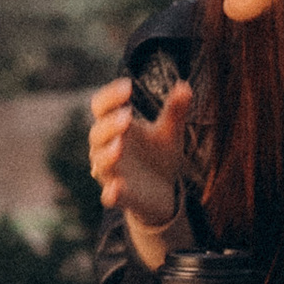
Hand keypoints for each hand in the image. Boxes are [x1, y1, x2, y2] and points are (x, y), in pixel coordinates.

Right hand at [88, 72, 192, 269]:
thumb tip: (185, 85)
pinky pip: (109, 196)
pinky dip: (111, 192)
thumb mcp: (170, 132)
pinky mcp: (119, 197)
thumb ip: (175, 110)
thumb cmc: (159, 156)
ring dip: (107, 154)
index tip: (128, 87)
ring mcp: (111, 173)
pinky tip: (117, 187)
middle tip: (127, 116)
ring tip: (120, 145)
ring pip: (100, 163)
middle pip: (97, 133)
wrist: (162, 193)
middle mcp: (106, 148)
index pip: (102, 107)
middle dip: (110, 124)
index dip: (111, 96)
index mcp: (115, 127)